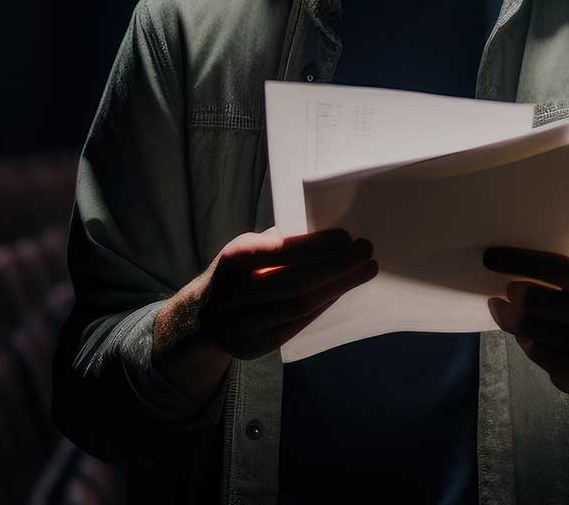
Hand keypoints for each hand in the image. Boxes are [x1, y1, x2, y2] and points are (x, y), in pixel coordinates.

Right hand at [173, 226, 377, 361]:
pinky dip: (324, 306)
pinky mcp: (255, 346)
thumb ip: (277, 240)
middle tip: (365, 250)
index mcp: (234, 259)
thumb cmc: (238, 272)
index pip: (277, 250)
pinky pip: (297, 325)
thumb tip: (325, 223)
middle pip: (294, 282)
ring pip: (300, 306)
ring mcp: (243, 323)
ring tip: (366, 270)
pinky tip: (342, 290)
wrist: (202, 317)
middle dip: (336, 266)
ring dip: (338, 287)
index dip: (313, 245)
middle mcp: (235, 294)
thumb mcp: (245, 249)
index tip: (345, 236)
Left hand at [483, 247, 568, 408]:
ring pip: (534, 327)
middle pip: (544, 300)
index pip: (562, 269)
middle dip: (517, 293)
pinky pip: (535, 350)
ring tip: (497, 306)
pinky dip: (520, 337)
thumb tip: (510, 267)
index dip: (525, 261)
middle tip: (504, 288)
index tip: (494, 257)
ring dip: (509, 315)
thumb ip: (557, 277)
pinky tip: (515, 330)